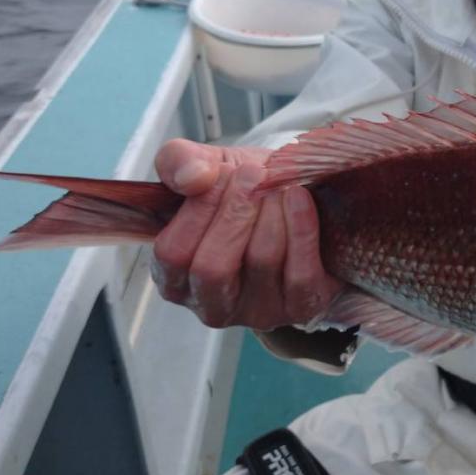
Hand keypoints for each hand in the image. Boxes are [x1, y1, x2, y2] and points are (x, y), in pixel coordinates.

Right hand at [150, 139, 341, 329]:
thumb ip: (179, 162)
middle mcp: (212, 305)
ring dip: (272, 213)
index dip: (198, 209)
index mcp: (175, 278)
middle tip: (253, 174)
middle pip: (213, 267)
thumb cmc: (245, 192)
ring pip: (261, 261)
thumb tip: (191, 178)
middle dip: (235, 212)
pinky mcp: (300, 308)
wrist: (302, 200)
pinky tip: (299, 197)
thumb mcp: (207, 168)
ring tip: (278, 184)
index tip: (222, 171)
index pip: (173, 253)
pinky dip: (301, 229)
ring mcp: (257, 312)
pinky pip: (301, 274)